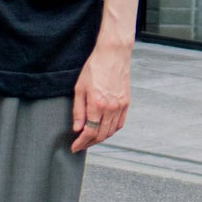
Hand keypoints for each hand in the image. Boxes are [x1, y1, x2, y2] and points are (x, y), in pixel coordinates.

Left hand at [71, 37, 131, 153]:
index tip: (75, 147)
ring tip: (91, 139)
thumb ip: (78, 110)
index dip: (81, 142)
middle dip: (90, 143)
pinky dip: (112, 130)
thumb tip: (77, 128)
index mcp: (97, 104)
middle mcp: (111, 107)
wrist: (113, 55)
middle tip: (81, 145)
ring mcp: (120, 106)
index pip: (89, 131)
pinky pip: (120, 123)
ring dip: (100, 138)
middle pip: (101, 134)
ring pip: (111, 131)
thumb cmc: (95, 67)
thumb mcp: (80, 88)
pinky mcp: (126, 103)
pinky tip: (104, 130)